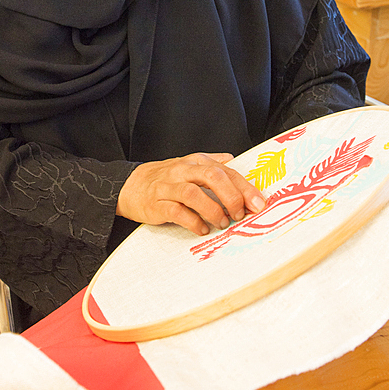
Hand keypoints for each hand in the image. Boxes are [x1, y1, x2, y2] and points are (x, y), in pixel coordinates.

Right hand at [117, 153, 265, 236]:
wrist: (129, 186)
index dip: (244, 187)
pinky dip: (192, 222)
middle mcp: (183, 171)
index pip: (225, 171)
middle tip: (240, 213)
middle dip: (231, 196)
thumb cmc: (165, 178)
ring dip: (212, 210)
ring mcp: (168, 187)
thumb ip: (212, 164)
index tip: (258, 203)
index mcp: (195, 162)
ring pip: (193, 194)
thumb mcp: (189, 165)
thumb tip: (234, 160)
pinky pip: (176, 212)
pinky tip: (202, 229)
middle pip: (212, 176)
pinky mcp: (157, 204)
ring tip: (222, 222)